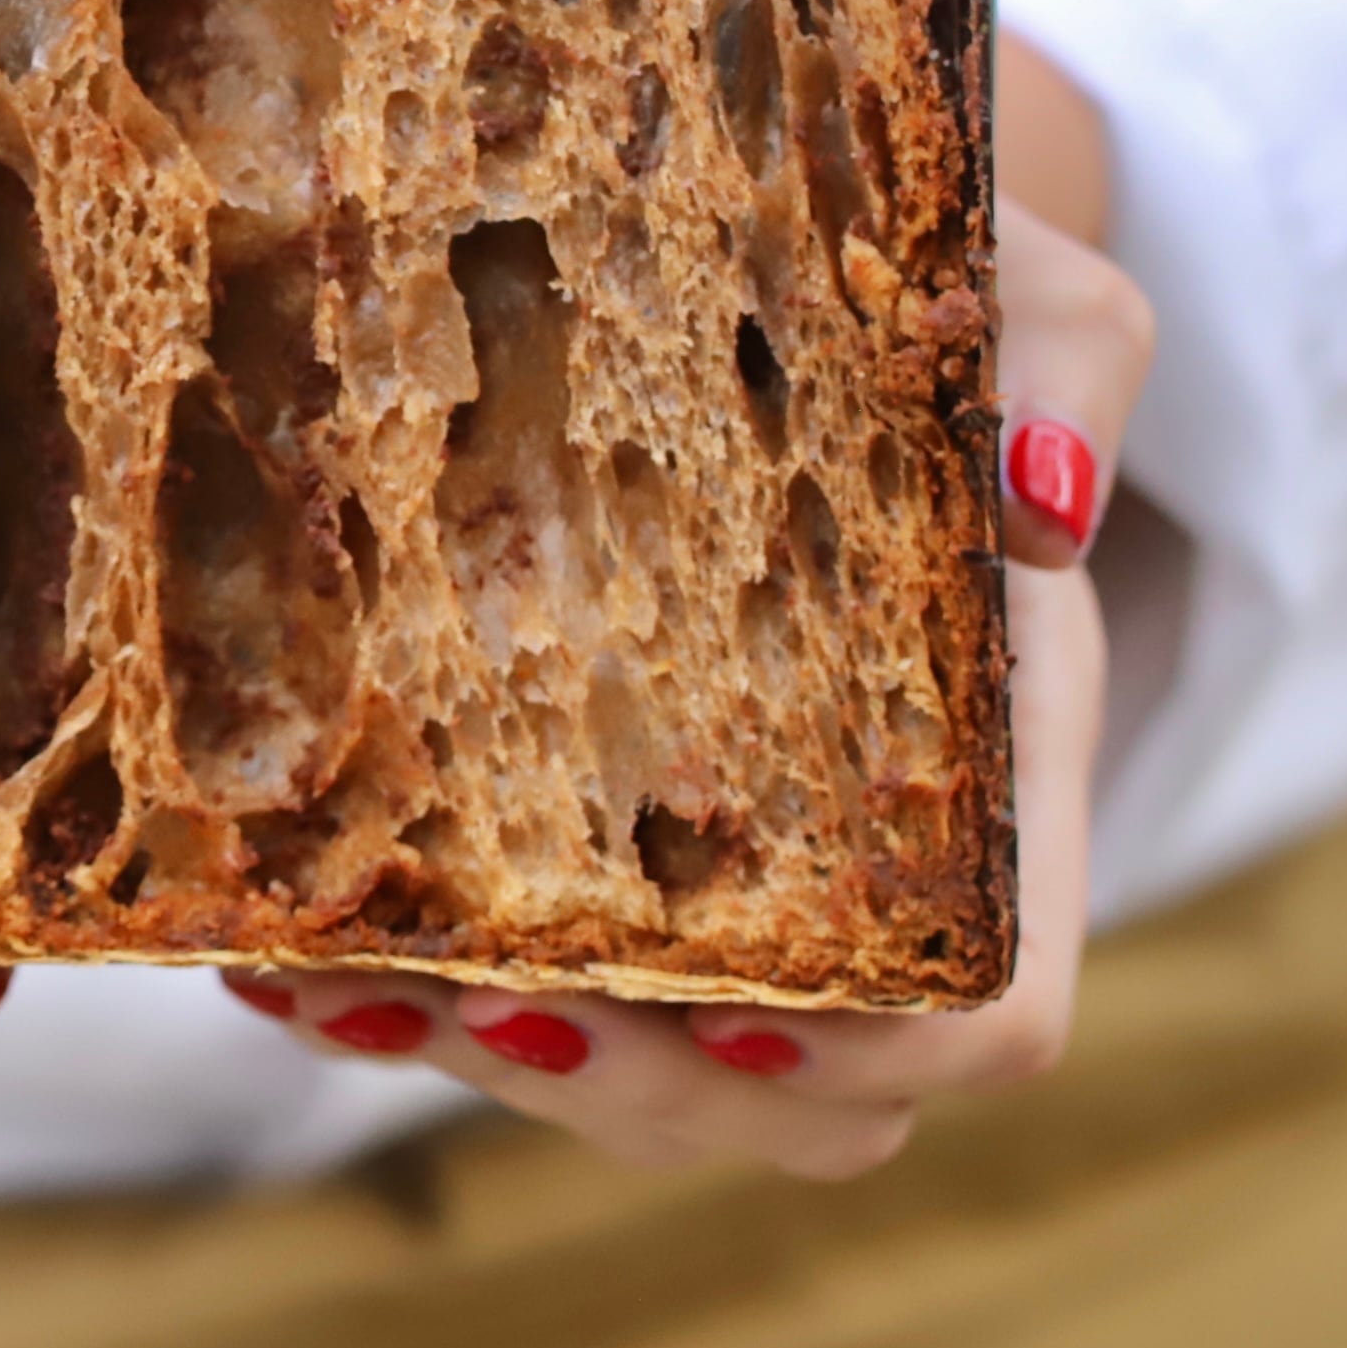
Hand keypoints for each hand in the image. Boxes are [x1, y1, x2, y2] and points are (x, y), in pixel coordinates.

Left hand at [222, 40, 1151, 1178]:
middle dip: (634, 1086)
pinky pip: (513, 986)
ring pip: (647, 1076)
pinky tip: (282, 954)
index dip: (876, 1050)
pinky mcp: (598, 847)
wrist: (814, 251)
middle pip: (800, 1096)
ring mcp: (734, 869)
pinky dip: (394, 998)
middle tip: (477, 998)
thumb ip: (1064, 352)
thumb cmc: (925, 274)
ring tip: (337, 982)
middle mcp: (872, 846)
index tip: (731, 1012)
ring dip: (486, 1061)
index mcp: (996, 752)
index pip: (992, 994)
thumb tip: (1042, 504)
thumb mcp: (1018, 278)